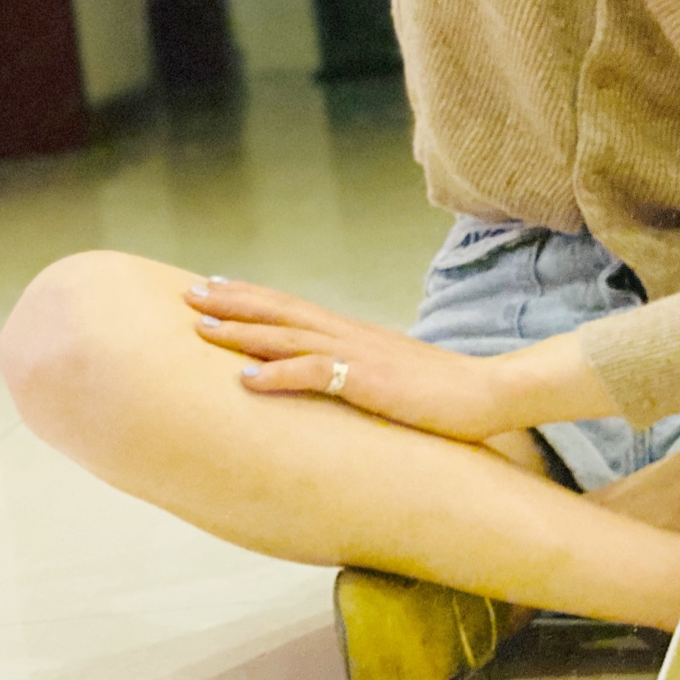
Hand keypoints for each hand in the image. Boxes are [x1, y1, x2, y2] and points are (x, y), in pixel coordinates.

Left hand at [184, 277, 501, 442]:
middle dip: (234, 302)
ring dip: (242, 332)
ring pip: (288, 336)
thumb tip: (343, 381)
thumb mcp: (396, 377)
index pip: (296, 307)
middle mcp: (352, 335)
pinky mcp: (367, 382)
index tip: (219, 286)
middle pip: (283, 311)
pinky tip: (244, 379)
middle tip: (191, 293)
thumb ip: (365, 372)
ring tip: (202, 328)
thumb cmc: (447, 393)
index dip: (255, 297)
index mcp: (357, 334)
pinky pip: (312, 374)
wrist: (488, 393)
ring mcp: (359, 356)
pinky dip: (275, 374)